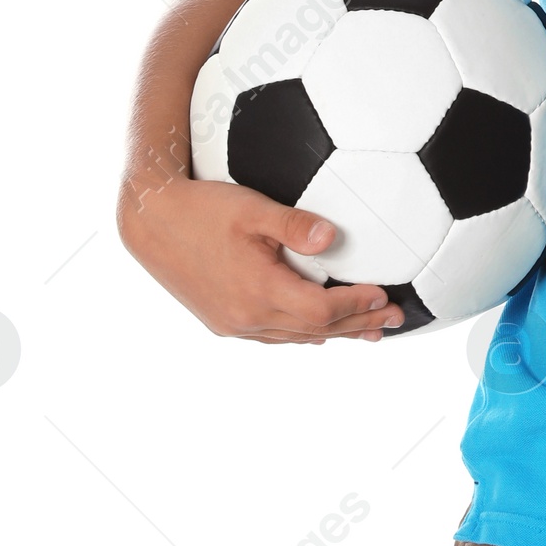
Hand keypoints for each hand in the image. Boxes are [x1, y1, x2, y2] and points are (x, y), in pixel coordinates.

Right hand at [117, 176, 403, 343]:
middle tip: (396, 322)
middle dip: (359, 325)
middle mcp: (246, 317)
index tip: (386, 296)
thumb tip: (333, 237)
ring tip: (369, 332)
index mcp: (257, 291)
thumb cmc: (201, 208)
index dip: (357, 306)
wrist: (148, 221)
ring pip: (295, 337)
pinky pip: (272, 336)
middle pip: (316, 330)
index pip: (322, 310)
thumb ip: (293, 224)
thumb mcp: (250, 207)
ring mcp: (233, 324)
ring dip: (335, 333)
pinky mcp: (222, 321)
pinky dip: (302, 333)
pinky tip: (317, 333)